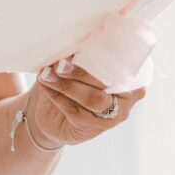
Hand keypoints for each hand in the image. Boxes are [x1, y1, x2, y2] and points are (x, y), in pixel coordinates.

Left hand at [31, 56, 147, 146]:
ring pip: (92, 98)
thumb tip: (72, 47)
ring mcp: (114, 114)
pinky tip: (44, 82)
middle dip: (80, 71)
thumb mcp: (77, 61)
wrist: (50, 111)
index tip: (83, 47)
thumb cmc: (69, 78)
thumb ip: (81, 54)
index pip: (124, 63)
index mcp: (131, 73)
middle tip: (59, 63)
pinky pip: (74, 109)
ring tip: (46, 73)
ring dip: (66, 84)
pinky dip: (56, 94)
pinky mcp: (93, 127)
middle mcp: (129, 95)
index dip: (104, 55)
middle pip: (107, 82)